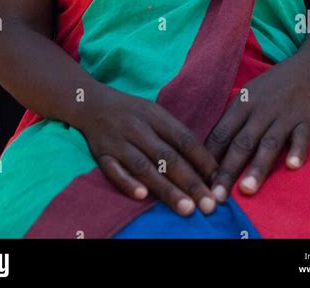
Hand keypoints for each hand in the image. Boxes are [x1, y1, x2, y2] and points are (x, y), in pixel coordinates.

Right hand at [80, 82, 219, 216]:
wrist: (91, 102)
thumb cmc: (131, 112)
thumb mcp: (154, 113)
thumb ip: (174, 135)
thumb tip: (203, 163)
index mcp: (156, 116)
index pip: (184, 139)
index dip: (203, 161)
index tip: (218, 182)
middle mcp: (138, 128)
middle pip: (168, 157)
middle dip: (191, 182)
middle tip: (209, 205)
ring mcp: (119, 141)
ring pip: (145, 167)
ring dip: (166, 189)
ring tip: (186, 208)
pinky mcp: (101, 154)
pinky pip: (114, 170)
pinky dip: (127, 183)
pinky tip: (142, 196)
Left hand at [204, 59, 309, 201]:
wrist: (302, 72)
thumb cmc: (266, 92)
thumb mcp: (243, 100)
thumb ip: (229, 126)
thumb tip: (206, 155)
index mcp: (241, 107)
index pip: (221, 134)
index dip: (210, 159)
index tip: (200, 183)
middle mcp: (260, 112)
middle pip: (242, 143)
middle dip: (228, 170)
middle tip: (218, 196)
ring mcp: (283, 117)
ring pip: (269, 143)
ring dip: (258, 167)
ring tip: (247, 189)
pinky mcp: (305, 121)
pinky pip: (301, 137)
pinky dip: (298, 151)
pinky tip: (292, 166)